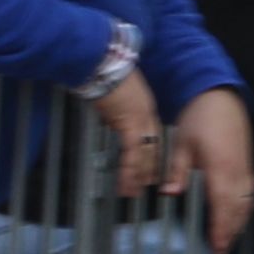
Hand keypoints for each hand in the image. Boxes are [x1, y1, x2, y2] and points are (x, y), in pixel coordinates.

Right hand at [96, 64, 167, 197]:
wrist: (101, 61)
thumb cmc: (101, 71)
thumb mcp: (112, 92)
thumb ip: (113, 107)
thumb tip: (108, 116)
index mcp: (143, 103)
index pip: (151, 133)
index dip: (151, 150)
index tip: (150, 163)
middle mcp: (146, 111)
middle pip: (152, 146)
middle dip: (149, 167)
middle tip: (146, 184)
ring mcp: (140, 118)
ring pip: (145, 153)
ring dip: (139, 175)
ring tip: (134, 191)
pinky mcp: (129, 123)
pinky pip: (132, 153)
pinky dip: (129, 171)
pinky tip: (126, 183)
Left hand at [174, 88, 253, 252]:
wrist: (220, 96)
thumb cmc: (198, 118)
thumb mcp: (181, 143)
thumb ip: (177, 170)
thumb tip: (169, 194)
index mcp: (220, 167)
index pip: (222, 206)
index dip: (221, 230)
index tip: (217, 248)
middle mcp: (237, 172)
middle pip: (237, 210)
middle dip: (230, 233)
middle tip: (220, 252)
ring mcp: (246, 168)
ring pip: (246, 204)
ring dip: (238, 224)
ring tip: (228, 241)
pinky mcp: (248, 165)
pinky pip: (250, 194)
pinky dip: (244, 210)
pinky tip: (237, 218)